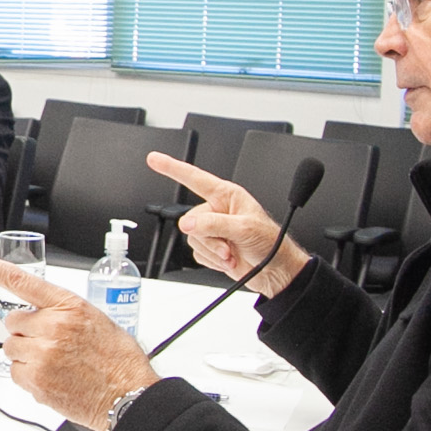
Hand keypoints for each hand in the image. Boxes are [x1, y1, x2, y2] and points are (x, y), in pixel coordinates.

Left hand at [0, 249, 156, 429]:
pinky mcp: (35, 379)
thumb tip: (42, 316)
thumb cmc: (118, 361)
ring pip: (12, 348)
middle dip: (26, 332)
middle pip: (12, 322)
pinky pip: (15, 373)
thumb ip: (63, 313)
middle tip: (51, 346)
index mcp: (68, 306)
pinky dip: (29, 377)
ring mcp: (42, 353)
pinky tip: (54, 379)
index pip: (20, 280)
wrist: (128, 396)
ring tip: (57, 364)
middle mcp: (52, 326)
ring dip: (27, 355)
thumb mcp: (96, 321)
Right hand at [146, 153, 305, 295]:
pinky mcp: (212, 248)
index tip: (154, 159)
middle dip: (210, 238)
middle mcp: (218, 210)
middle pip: (191, 220)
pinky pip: (197, 253)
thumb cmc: (270, 243)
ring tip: (232, 254)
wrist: (275, 271)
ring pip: (192, 239)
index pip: (194, 178)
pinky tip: (228, 260)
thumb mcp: (244, 229)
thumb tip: (188, 224)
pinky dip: (212, 261)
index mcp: (228, 196)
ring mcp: (214, 230)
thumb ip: (213, 224)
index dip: (172, 168)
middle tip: (229, 246)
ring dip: (213, 252)